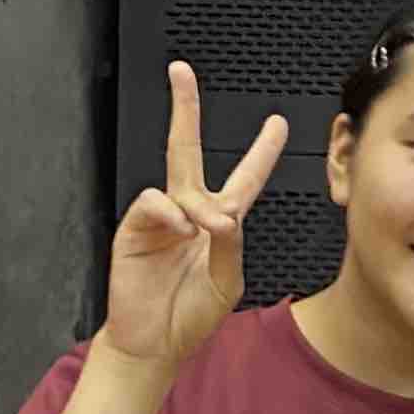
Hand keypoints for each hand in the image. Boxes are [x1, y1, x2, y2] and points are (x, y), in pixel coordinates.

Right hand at [100, 63, 287, 384]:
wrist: (155, 343)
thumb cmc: (191, 315)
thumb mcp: (228, 281)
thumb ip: (231, 246)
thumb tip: (221, 214)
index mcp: (219, 222)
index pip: (245, 178)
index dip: (262, 151)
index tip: (278, 123)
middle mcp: (187, 211)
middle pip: (186, 149)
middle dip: (184, 108)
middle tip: (181, 70)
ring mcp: (160, 218)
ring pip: (179, 184)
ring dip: (199, 205)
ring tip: (204, 231)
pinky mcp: (134, 229)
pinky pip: (153, 203)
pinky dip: (169, 215)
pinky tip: (179, 231)